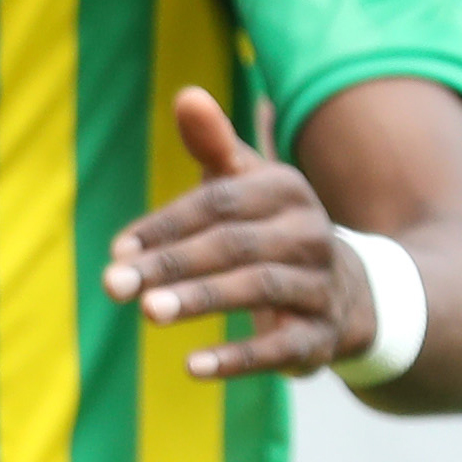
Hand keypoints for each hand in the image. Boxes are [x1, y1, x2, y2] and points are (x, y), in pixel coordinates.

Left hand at [101, 86, 371, 381]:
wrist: (348, 289)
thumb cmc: (270, 228)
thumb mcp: (246, 183)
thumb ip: (213, 143)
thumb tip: (186, 95)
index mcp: (287, 189)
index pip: (219, 202)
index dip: (165, 225)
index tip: (117, 250)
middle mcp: (310, 232)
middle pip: (233, 244)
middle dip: (171, 264)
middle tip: (113, 284)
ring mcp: (320, 285)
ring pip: (258, 288)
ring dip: (201, 300)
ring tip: (147, 312)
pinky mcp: (321, 335)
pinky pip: (282, 346)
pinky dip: (238, 358)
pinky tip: (191, 366)